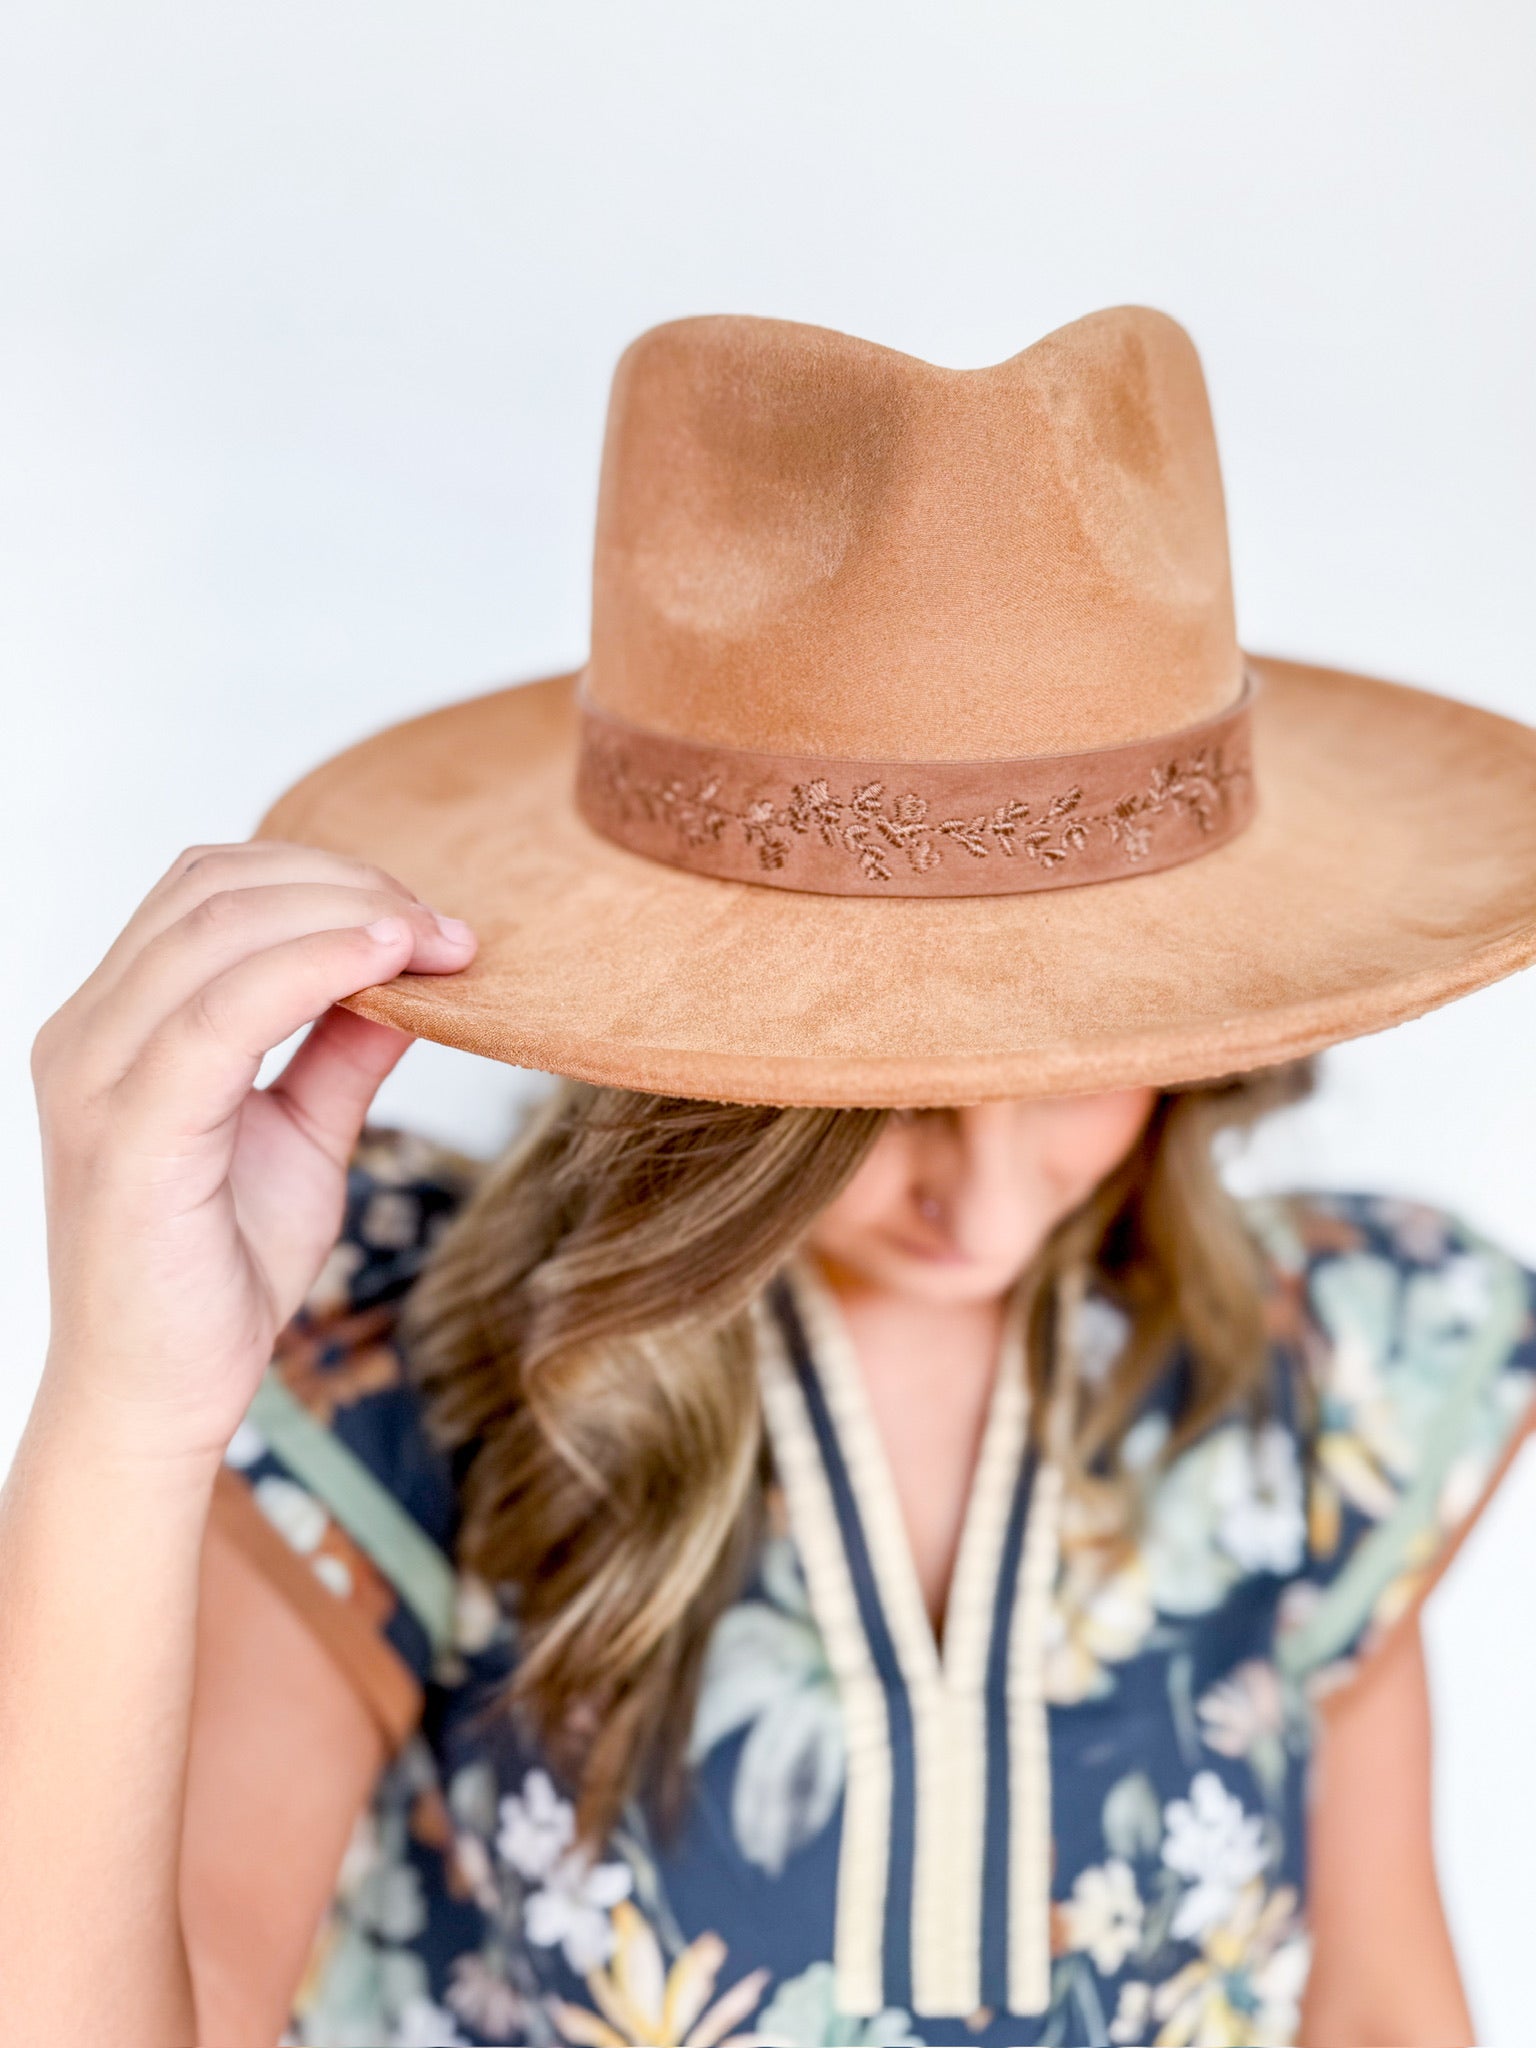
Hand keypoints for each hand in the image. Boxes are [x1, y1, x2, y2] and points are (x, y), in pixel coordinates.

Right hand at [30, 841, 476, 1465]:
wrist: (158, 1398)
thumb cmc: (216, 1273)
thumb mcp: (302, 1135)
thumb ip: (342, 1050)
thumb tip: (413, 969)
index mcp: (118, 1023)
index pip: (208, 888)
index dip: (326, 876)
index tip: (430, 919)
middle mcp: (89, 1033)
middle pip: (214, 887)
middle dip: (346, 884)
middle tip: (444, 928)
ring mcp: (97, 1079)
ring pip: (216, 928)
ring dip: (344, 914)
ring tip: (434, 941)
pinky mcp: (130, 1134)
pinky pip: (223, 1012)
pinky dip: (315, 966)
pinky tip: (389, 964)